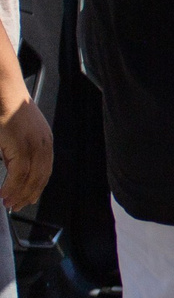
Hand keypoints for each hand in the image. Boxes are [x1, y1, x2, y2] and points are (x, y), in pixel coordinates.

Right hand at [0, 86, 52, 212]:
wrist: (3, 91)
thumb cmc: (6, 108)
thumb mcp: (17, 133)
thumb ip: (17, 151)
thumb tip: (13, 169)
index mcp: (45, 141)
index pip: (45, 171)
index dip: (37, 187)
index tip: (29, 198)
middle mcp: (43, 144)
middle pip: (41, 177)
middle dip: (29, 195)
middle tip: (17, 206)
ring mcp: (34, 145)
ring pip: (30, 178)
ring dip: (19, 194)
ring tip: (9, 203)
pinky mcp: (22, 145)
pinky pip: (19, 173)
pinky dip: (12, 186)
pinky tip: (4, 193)